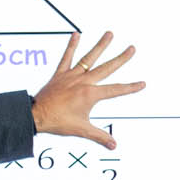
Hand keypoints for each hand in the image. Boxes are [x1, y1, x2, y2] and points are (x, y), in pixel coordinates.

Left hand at [29, 31, 144, 149]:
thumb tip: (113, 145)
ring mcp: (71, 76)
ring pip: (89, 57)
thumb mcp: (82, 130)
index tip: (142, 83)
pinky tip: (76, 34)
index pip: (116, 90)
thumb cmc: (58, 122)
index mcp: (90, 94)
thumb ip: (99, 136)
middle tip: (132, 49)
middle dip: (121, 58)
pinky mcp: (60, 74)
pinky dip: (71, 46)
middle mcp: (83, 81)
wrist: (36, 115)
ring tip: (110, 34)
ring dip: (100, 45)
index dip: (130, 88)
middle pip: (107, 68)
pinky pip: (66, 57)